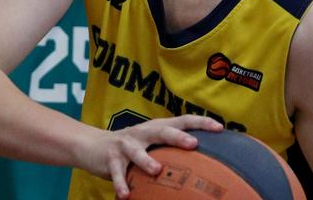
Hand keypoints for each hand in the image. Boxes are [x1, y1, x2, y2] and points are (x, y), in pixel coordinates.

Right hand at [82, 115, 222, 198]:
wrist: (93, 145)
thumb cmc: (132, 147)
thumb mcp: (152, 143)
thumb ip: (171, 148)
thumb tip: (206, 161)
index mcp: (155, 128)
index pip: (181, 121)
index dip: (200, 122)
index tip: (219, 128)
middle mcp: (142, 132)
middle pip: (161, 130)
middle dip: (177, 136)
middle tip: (193, 144)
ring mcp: (125, 144)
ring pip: (136, 151)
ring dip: (146, 160)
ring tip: (157, 170)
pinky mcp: (110, 158)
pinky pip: (116, 172)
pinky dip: (121, 183)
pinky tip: (126, 195)